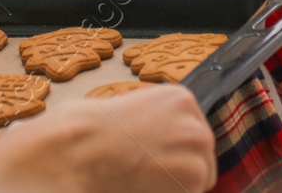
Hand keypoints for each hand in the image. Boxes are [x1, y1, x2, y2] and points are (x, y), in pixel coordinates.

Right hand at [0, 84, 215, 192]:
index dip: (175, 151)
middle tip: (148, 174)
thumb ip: (153, 121)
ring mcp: (198, 149)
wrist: (79, 147)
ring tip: (142, 180)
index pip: (193, 134)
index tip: (157, 159)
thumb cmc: (89, 129)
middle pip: (202, 158)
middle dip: (180, 170)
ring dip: (176, 186)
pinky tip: (143, 188)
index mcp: (180, 99)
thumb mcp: (127, 109)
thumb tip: (159, 139)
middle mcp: (196, 121)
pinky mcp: (194, 177)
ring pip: (198, 181)